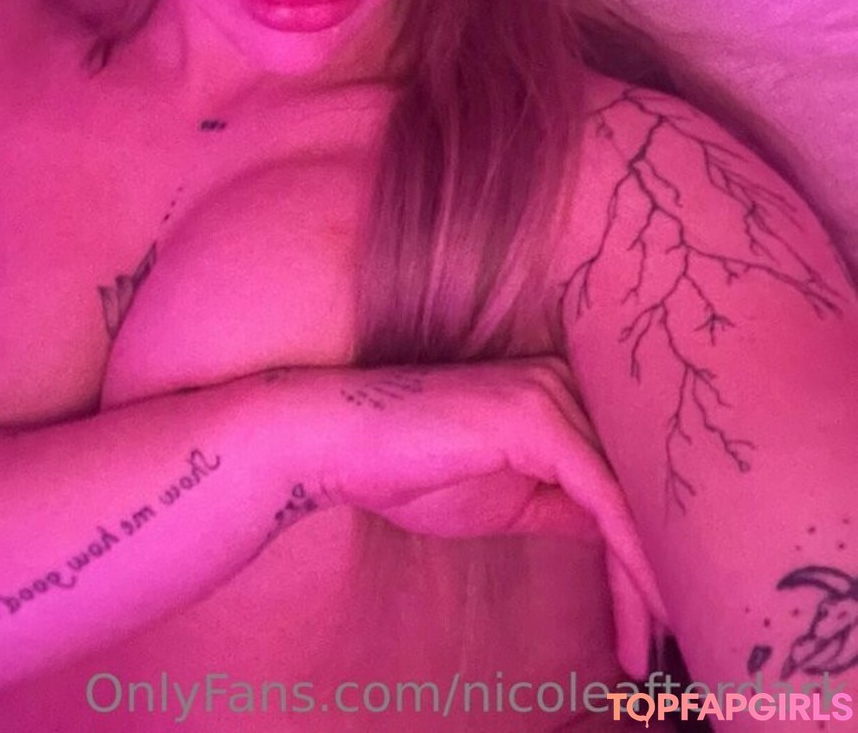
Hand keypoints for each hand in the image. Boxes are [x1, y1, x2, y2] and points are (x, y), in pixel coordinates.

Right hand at [324, 355, 665, 677]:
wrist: (340, 443)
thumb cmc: (413, 467)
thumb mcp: (510, 498)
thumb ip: (567, 504)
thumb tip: (625, 540)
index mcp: (565, 395)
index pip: (627, 478)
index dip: (652, 549)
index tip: (667, 618)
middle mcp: (569, 383)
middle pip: (639, 486)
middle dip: (662, 567)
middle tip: (687, 641)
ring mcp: (554, 395)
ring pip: (631, 496)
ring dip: (653, 579)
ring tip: (660, 645)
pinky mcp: (537, 420)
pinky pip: (605, 498)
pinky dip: (632, 558)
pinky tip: (647, 608)